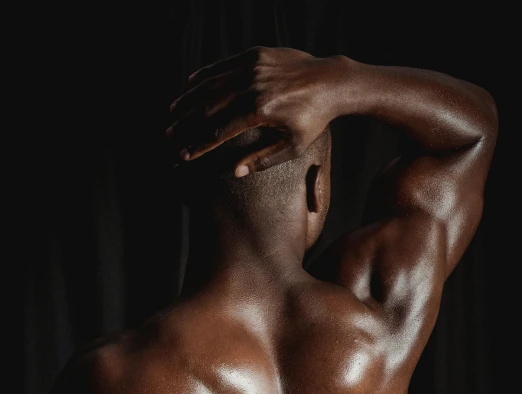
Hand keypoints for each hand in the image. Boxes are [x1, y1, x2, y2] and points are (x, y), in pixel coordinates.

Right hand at [166, 47, 338, 175]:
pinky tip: (190, 85)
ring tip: (173, 112)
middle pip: (209, 106)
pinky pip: (223, 65)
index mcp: (260, 110)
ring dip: (189, 99)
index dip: (199, 144)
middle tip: (170, 135)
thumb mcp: (292, 146)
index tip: (184, 155)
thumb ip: (262, 159)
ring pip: (212, 84)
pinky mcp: (255, 55)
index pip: (220, 130)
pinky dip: (205, 76)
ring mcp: (253, 67)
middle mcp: (252, 85)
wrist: (330, 82)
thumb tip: (234, 172)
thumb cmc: (313, 119)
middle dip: (186, 123)